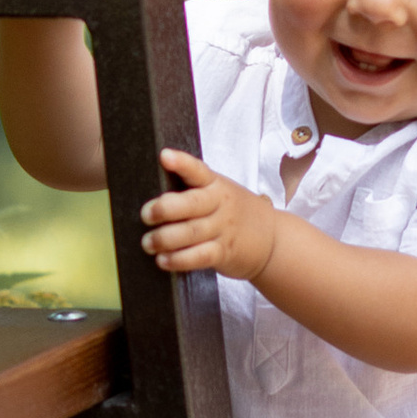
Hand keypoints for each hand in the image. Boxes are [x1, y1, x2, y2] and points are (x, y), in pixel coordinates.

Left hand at [139, 148, 277, 282]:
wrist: (271, 239)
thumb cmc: (233, 213)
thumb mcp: (220, 193)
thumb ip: (193, 191)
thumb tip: (151, 200)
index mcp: (216, 185)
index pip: (198, 170)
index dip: (182, 163)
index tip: (164, 156)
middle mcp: (220, 205)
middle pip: (192, 204)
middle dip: (166, 208)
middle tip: (146, 214)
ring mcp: (223, 229)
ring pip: (192, 232)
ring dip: (165, 238)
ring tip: (147, 242)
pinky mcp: (224, 252)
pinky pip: (199, 256)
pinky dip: (179, 260)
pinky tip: (163, 261)